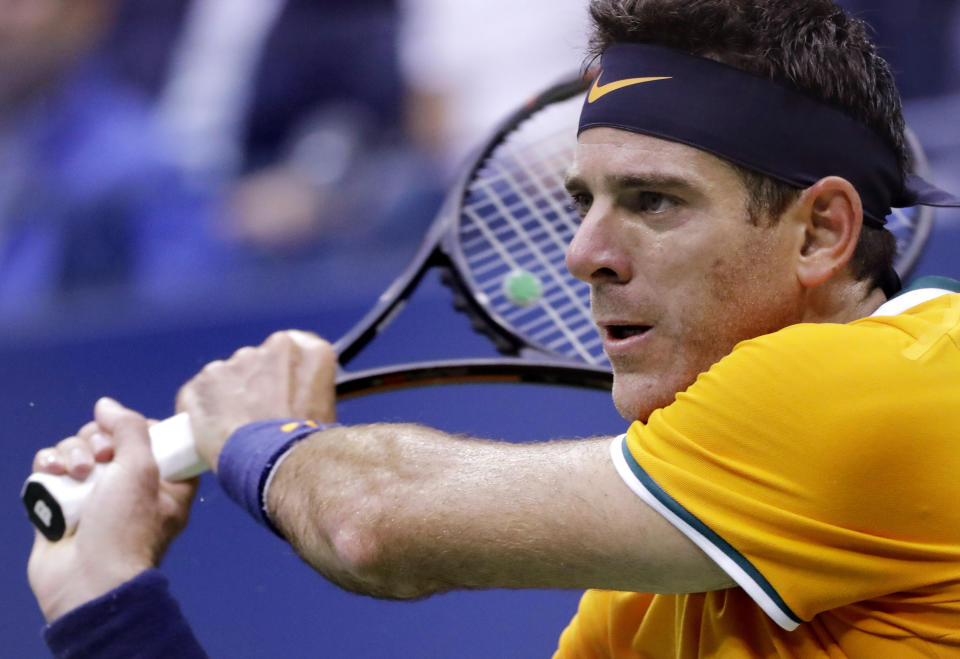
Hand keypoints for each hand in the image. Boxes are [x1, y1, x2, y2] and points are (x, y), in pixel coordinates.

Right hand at [27, 398, 197, 621]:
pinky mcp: (62, 504)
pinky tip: (52, 472)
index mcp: (166, 483)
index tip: (130, 434)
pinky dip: (49, 465)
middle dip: (98, 440)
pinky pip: (53, 469)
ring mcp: (94, 497)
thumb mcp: (141, 469)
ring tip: (76, 473)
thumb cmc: (125, 529)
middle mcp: (131, 488)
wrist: (87, 581)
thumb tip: (107, 405)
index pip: (156, 439)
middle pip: (110, 440)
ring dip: (72, 453)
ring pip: (78, 451)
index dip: (140, 429)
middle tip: (100, 459)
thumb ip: (129, 429)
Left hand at [175, 330, 336, 471]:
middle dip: (255, 385)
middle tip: (260, 417)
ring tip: (239, 432)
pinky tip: (217, 436)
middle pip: (258, 362)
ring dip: (230, 398)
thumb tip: (297, 402)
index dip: (285, 374)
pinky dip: (204, 413)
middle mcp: (271, 348)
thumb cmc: (306, 445)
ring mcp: (233, 363)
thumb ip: (308, 392)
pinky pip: (199, 396)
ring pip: (228, 378)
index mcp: (308, 351)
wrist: (277, 465)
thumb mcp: (325, 411)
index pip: (294, 349)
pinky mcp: (201, 383)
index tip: (282, 393)